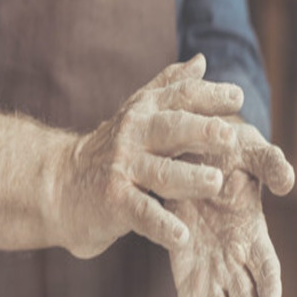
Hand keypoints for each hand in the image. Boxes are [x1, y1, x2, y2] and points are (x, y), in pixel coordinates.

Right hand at [58, 54, 246, 258]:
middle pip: (171, 129)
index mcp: (145, 112)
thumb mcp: (136, 112)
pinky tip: (181, 236)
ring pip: (160, 172)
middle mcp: (134, 135)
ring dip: (188, 178)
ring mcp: (123, 168)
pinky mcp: (114, 202)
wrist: (57, 185)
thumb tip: (201, 60)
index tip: (239, 97)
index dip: (209, 96)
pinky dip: (162, 226)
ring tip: (214, 183)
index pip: (180, 97)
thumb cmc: (108, 150)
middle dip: (201, 131)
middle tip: (230, 136)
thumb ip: (169, 86)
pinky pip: (142, 214)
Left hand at [165, 120, 294, 296]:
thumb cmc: (227, 152)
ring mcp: (213, 273)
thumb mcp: (250, 152)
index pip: (267, 267)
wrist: (190, 154)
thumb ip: (270, 164)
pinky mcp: (188, 279)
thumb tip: (287, 182)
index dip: (270, 287)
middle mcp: (236, 260)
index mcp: (254, 236)